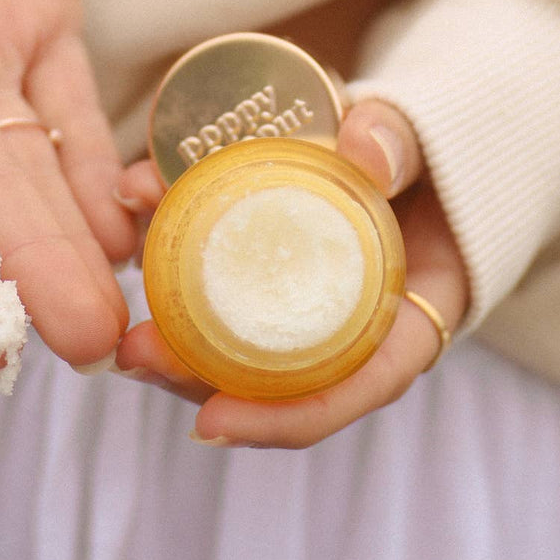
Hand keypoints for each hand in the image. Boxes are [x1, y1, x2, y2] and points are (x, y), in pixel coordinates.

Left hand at [113, 99, 469, 446]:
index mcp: (408, 317)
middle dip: (199, 377)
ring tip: (119, 315)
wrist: (418, 136)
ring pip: (238, 336)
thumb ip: (403, 143)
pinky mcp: (271, 257)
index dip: (285, 418)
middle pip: (277, 377)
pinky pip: (221, 271)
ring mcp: (306, 296)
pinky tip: (134, 215)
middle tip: (137, 356)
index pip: (356, 388)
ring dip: (174, 330)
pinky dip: (176, 251)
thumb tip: (366, 156)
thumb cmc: (440, 150)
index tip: (212, 423)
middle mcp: (354, 323)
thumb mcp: (434, 142)